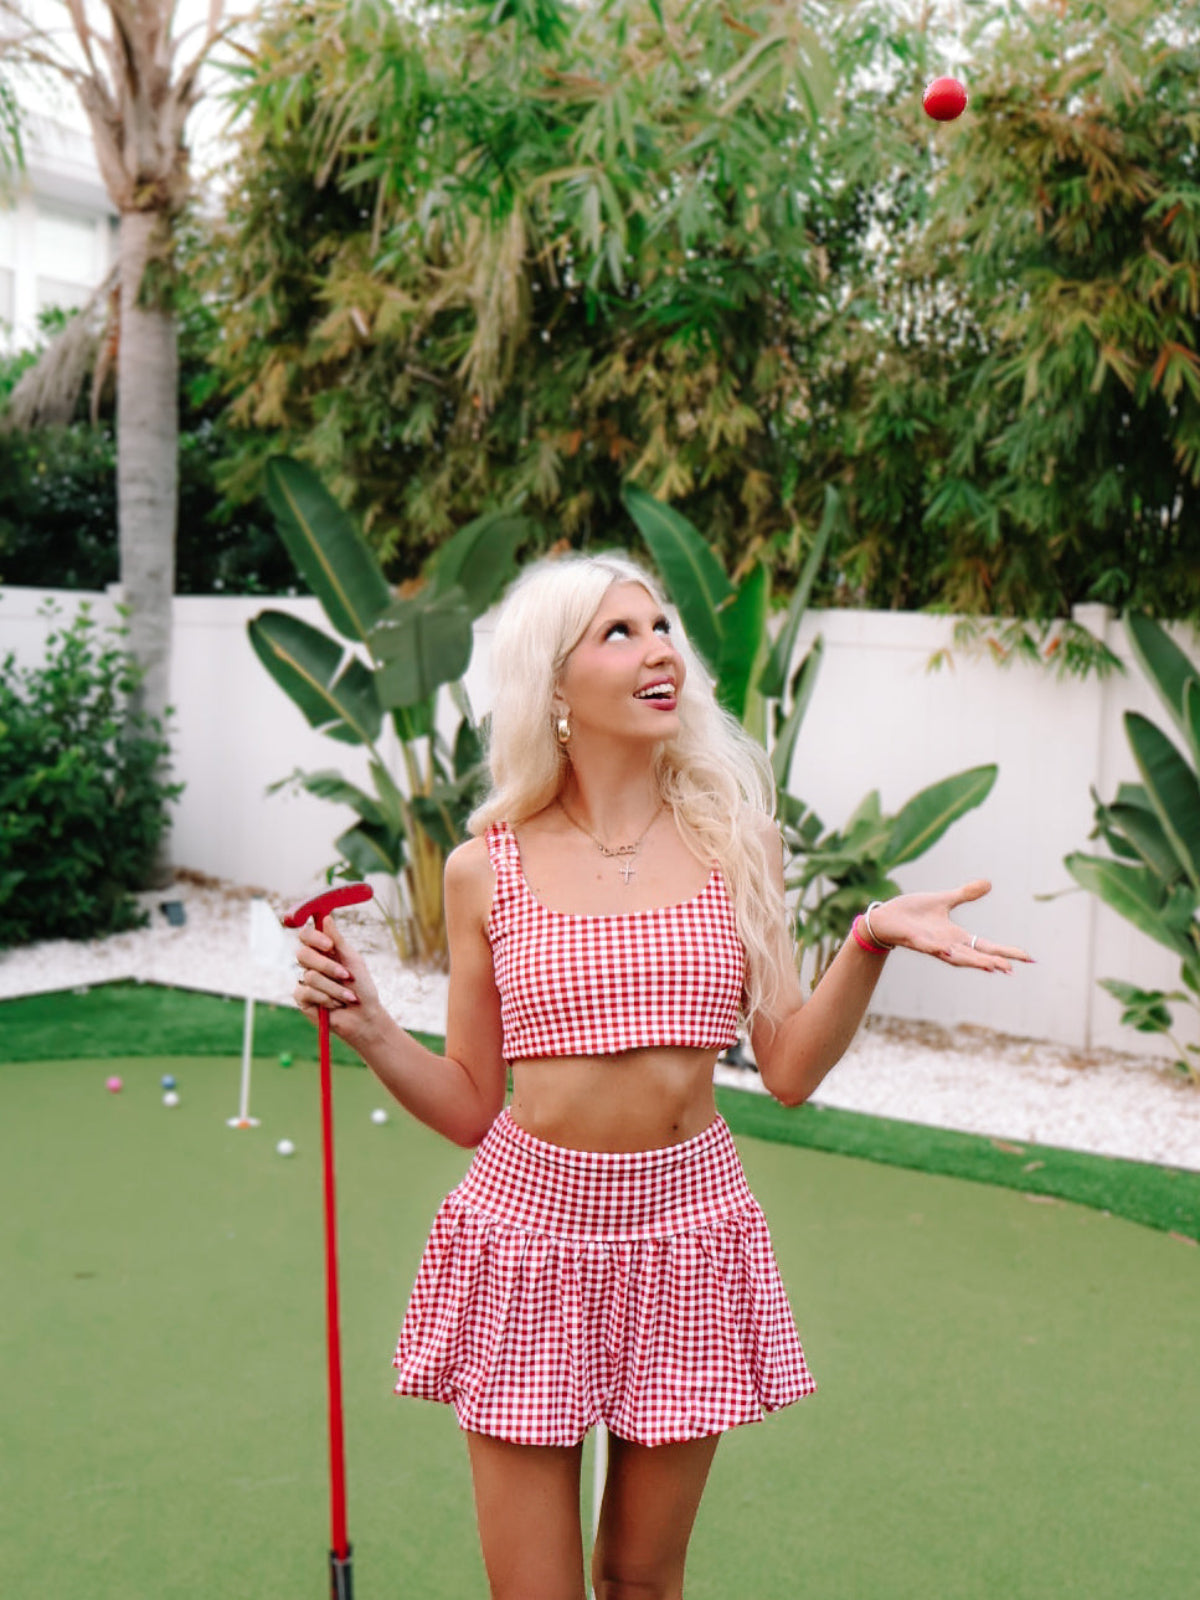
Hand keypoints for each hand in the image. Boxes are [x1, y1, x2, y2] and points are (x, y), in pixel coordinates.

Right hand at [294, 916, 382, 1040]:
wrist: (364, 1016)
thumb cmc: (362, 987)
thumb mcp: (353, 960)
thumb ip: (338, 941)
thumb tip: (326, 917)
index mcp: (323, 951)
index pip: (306, 935)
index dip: (314, 938)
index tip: (330, 946)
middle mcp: (312, 964)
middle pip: (302, 954)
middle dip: (327, 966)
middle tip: (346, 976)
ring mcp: (305, 981)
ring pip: (310, 976)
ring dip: (335, 988)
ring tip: (349, 997)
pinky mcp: (302, 998)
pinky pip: (307, 992)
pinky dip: (326, 999)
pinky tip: (336, 1005)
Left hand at [867, 881, 1033, 973]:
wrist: (885, 916)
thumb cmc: (913, 912)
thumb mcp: (944, 900)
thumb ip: (965, 894)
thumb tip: (989, 883)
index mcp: (956, 936)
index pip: (987, 946)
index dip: (1006, 952)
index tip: (1028, 958)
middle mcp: (947, 944)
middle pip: (975, 955)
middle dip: (992, 962)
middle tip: (1011, 969)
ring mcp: (931, 944)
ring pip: (955, 956)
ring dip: (971, 961)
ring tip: (991, 967)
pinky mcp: (915, 940)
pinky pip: (928, 947)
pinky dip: (938, 949)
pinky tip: (948, 952)